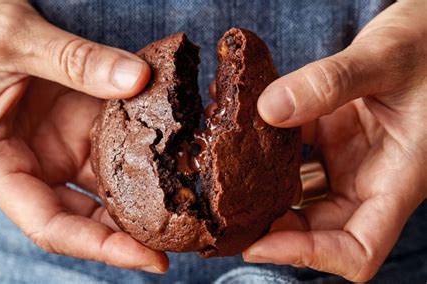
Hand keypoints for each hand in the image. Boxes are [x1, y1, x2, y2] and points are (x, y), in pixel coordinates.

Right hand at [0, 0, 168, 272]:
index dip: (103, 249)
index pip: (52, 226)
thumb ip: (75, 61)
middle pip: (84, 213)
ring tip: (187, 196)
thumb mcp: (12, 41)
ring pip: (100, 180)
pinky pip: (107, 143)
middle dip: (132, 228)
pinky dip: (136, 146)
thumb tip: (138, 79)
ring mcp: (49, 143)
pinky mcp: (66, 122)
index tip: (152, 261)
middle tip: (183, 232)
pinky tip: (168, 147)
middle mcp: (25, 163)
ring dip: (141, 188)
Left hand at [244, 0, 426, 280]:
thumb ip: (332, 83)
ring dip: (266, 187)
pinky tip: (245, 125)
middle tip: (229, 206)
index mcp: (398, 180)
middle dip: (273, 225)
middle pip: (320, 229)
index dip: (310, 256)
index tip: (260, 244)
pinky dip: (270, 146)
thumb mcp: (387, 59)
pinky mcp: (335, 137)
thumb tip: (270, 109)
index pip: (359, 250)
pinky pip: (297, 153)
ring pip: (303, 194)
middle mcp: (372, 178)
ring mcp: (352, 159)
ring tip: (228, 170)